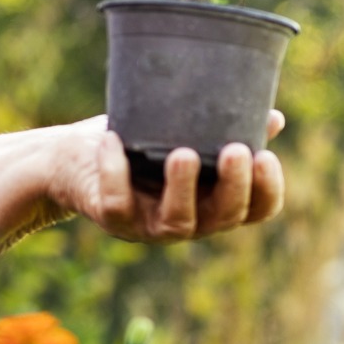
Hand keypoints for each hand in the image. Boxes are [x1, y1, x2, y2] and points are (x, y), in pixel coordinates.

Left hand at [50, 112, 286, 242]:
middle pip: (224, 216)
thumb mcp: (180, 133)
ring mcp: (150, 225)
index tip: (266, 157)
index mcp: (211, 201)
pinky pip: (116, 202)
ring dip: (182, 188)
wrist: (69, 157)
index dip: (267, 190)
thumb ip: (222, 129)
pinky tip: (113, 140)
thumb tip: (275, 117)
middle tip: (237, 152)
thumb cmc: (135, 145)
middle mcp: (188, 220)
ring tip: (183, 154)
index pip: (255, 209)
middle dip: (234, 187)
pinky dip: (114, 172)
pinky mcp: (112, 219)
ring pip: (177, 222)